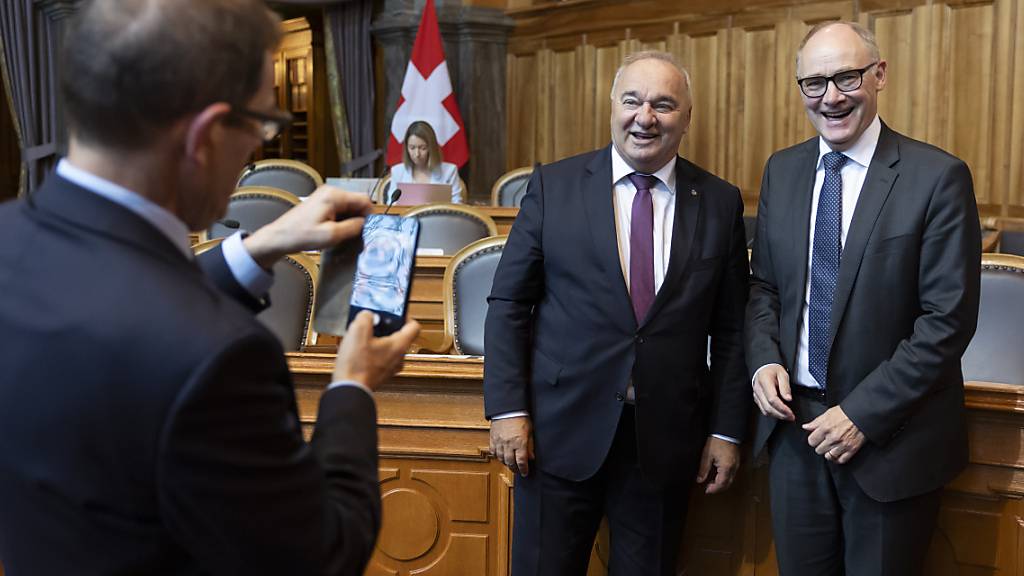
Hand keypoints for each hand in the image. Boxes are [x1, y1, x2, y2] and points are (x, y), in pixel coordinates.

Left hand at [243, 185, 372, 269]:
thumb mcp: (332, 235)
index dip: (370, 214)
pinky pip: (340, 209)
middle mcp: (330, 192)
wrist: (279, 237)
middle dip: (359, 218)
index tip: (369, 228)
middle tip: (355, 234)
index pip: (364, 199)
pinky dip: (342, 220)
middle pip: (357, 202)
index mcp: (334, 195)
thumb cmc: (300, 235)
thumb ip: (353, 227)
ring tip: (343, 234)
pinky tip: (335, 231)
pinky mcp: (321, 203)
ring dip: (350, 220)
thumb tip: (366, 223)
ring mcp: (325, 196)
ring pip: (349, 207)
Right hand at [333, 311, 419, 390]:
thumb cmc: (356, 366)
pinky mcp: (380, 375)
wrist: (349, 389)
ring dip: (377, 342)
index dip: (405, 316)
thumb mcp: (358, 332)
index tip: (395, 313)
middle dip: (385, 329)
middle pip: (399, 337)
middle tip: (373, 325)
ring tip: (362, 339)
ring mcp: (390, 368)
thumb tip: (367, 315)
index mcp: (399, 345)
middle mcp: (398, 358)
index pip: (414, 326)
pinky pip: (380, 359)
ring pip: (388, 349)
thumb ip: (366, 317)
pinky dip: (371, 354)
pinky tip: (357, 352)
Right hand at [490, 416, 533, 476]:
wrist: (508, 409)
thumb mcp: (529, 431)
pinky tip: (501, 456)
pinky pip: (493, 452)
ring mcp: (499, 442)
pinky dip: (497, 456)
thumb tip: (531, 457)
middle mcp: (509, 444)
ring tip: (510, 464)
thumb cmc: (520, 418)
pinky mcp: (493, 439)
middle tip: (518, 470)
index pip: (521, 461)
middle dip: (515, 469)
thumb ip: (530, 445)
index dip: (523, 469)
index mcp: (520, 442)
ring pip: (501, 458)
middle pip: (510, 462)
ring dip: (506, 463)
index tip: (525, 473)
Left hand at [697, 436, 740, 493]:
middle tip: (709, 488)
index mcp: (726, 467)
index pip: (721, 483)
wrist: (726, 431)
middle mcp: (734, 468)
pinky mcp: (737, 461)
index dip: (714, 489)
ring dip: (722, 483)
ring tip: (712, 483)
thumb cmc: (716, 441)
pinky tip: (719, 475)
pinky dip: (726, 477)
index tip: (706, 490)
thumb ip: (703, 469)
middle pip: (728, 483)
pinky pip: (732, 473)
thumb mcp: (707, 455)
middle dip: (718, 488)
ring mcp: (737, 465)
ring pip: (731, 479)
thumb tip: (700, 480)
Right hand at [752, 364, 794, 420]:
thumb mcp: (783, 374)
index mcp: (764, 381)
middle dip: (781, 414)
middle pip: (768, 407)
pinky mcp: (757, 399)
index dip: (782, 408)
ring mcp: (756, 395)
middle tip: (791, 417)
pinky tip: (779, 413)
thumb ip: (785, 387)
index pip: (772, 399)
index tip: (790, 412)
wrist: (763, 368)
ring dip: (777, 415)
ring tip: (787, 416)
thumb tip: (788, 399)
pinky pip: (763, 409)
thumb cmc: (773, 370)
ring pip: (765, 410)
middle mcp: (758, 389)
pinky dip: (772, 413)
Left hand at [803, 405, 865, 463]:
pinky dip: (838, 458)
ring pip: (828, 456)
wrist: (863, 415)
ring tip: (831, 447)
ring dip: (828, 452)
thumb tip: (805, 427)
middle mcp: (833, 438)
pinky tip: (837, 453)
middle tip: (824, 442)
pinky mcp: (852, 450)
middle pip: (819, 450)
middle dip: (820, 446)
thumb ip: (815, 422)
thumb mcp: (828, 414)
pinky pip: (841, 460)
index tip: (816, 438)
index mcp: (825, 428)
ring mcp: (843, 445)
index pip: (811, 441)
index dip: (813, 439)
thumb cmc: (846, 413)